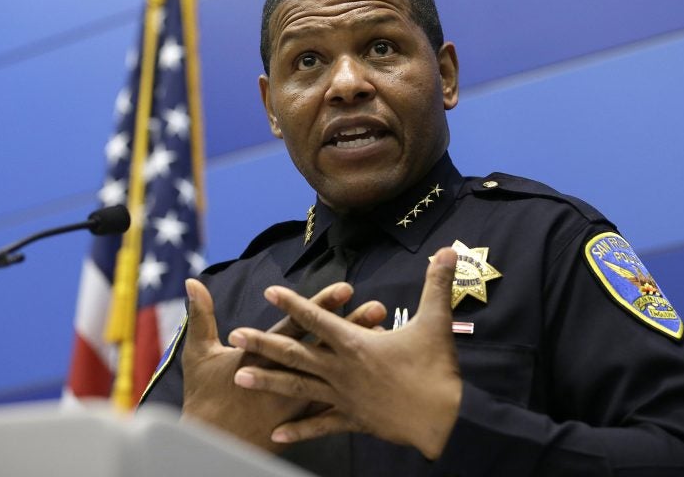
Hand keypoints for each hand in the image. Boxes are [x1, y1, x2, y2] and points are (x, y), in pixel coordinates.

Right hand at [180, 278, 385, 450]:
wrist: (209, 444)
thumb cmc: (204, 397)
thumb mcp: (198, 353)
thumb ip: (201, 315)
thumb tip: (192, 282)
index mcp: (263, 354)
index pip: (298, 324)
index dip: (322, 305)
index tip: (346, 289)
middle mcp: (286, 374)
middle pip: (325, 346)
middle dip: (352, 326)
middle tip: (379, 308)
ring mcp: (296, 398)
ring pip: (335, 373)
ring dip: (359, 356)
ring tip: (385, 338)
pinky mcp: (301, 418)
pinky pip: (333, 404)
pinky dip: (354, 389)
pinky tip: (375, 378)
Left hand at [229, 247, 462, 459]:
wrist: (444, 422)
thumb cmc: (437, 370)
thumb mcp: (437, 322)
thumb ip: (436, 284)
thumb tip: (449, 248)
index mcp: (355, 345)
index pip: (317, 318)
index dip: (293, 303)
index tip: (269, 292)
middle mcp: (341, 370)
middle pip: (295, 354)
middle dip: (263, 343)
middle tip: (234, 335)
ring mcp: (343, 398)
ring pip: (297, 388)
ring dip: (267, 381)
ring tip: (238, 376)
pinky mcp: (352, 421)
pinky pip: (319, 425)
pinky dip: (298, 430)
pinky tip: (276, 435)